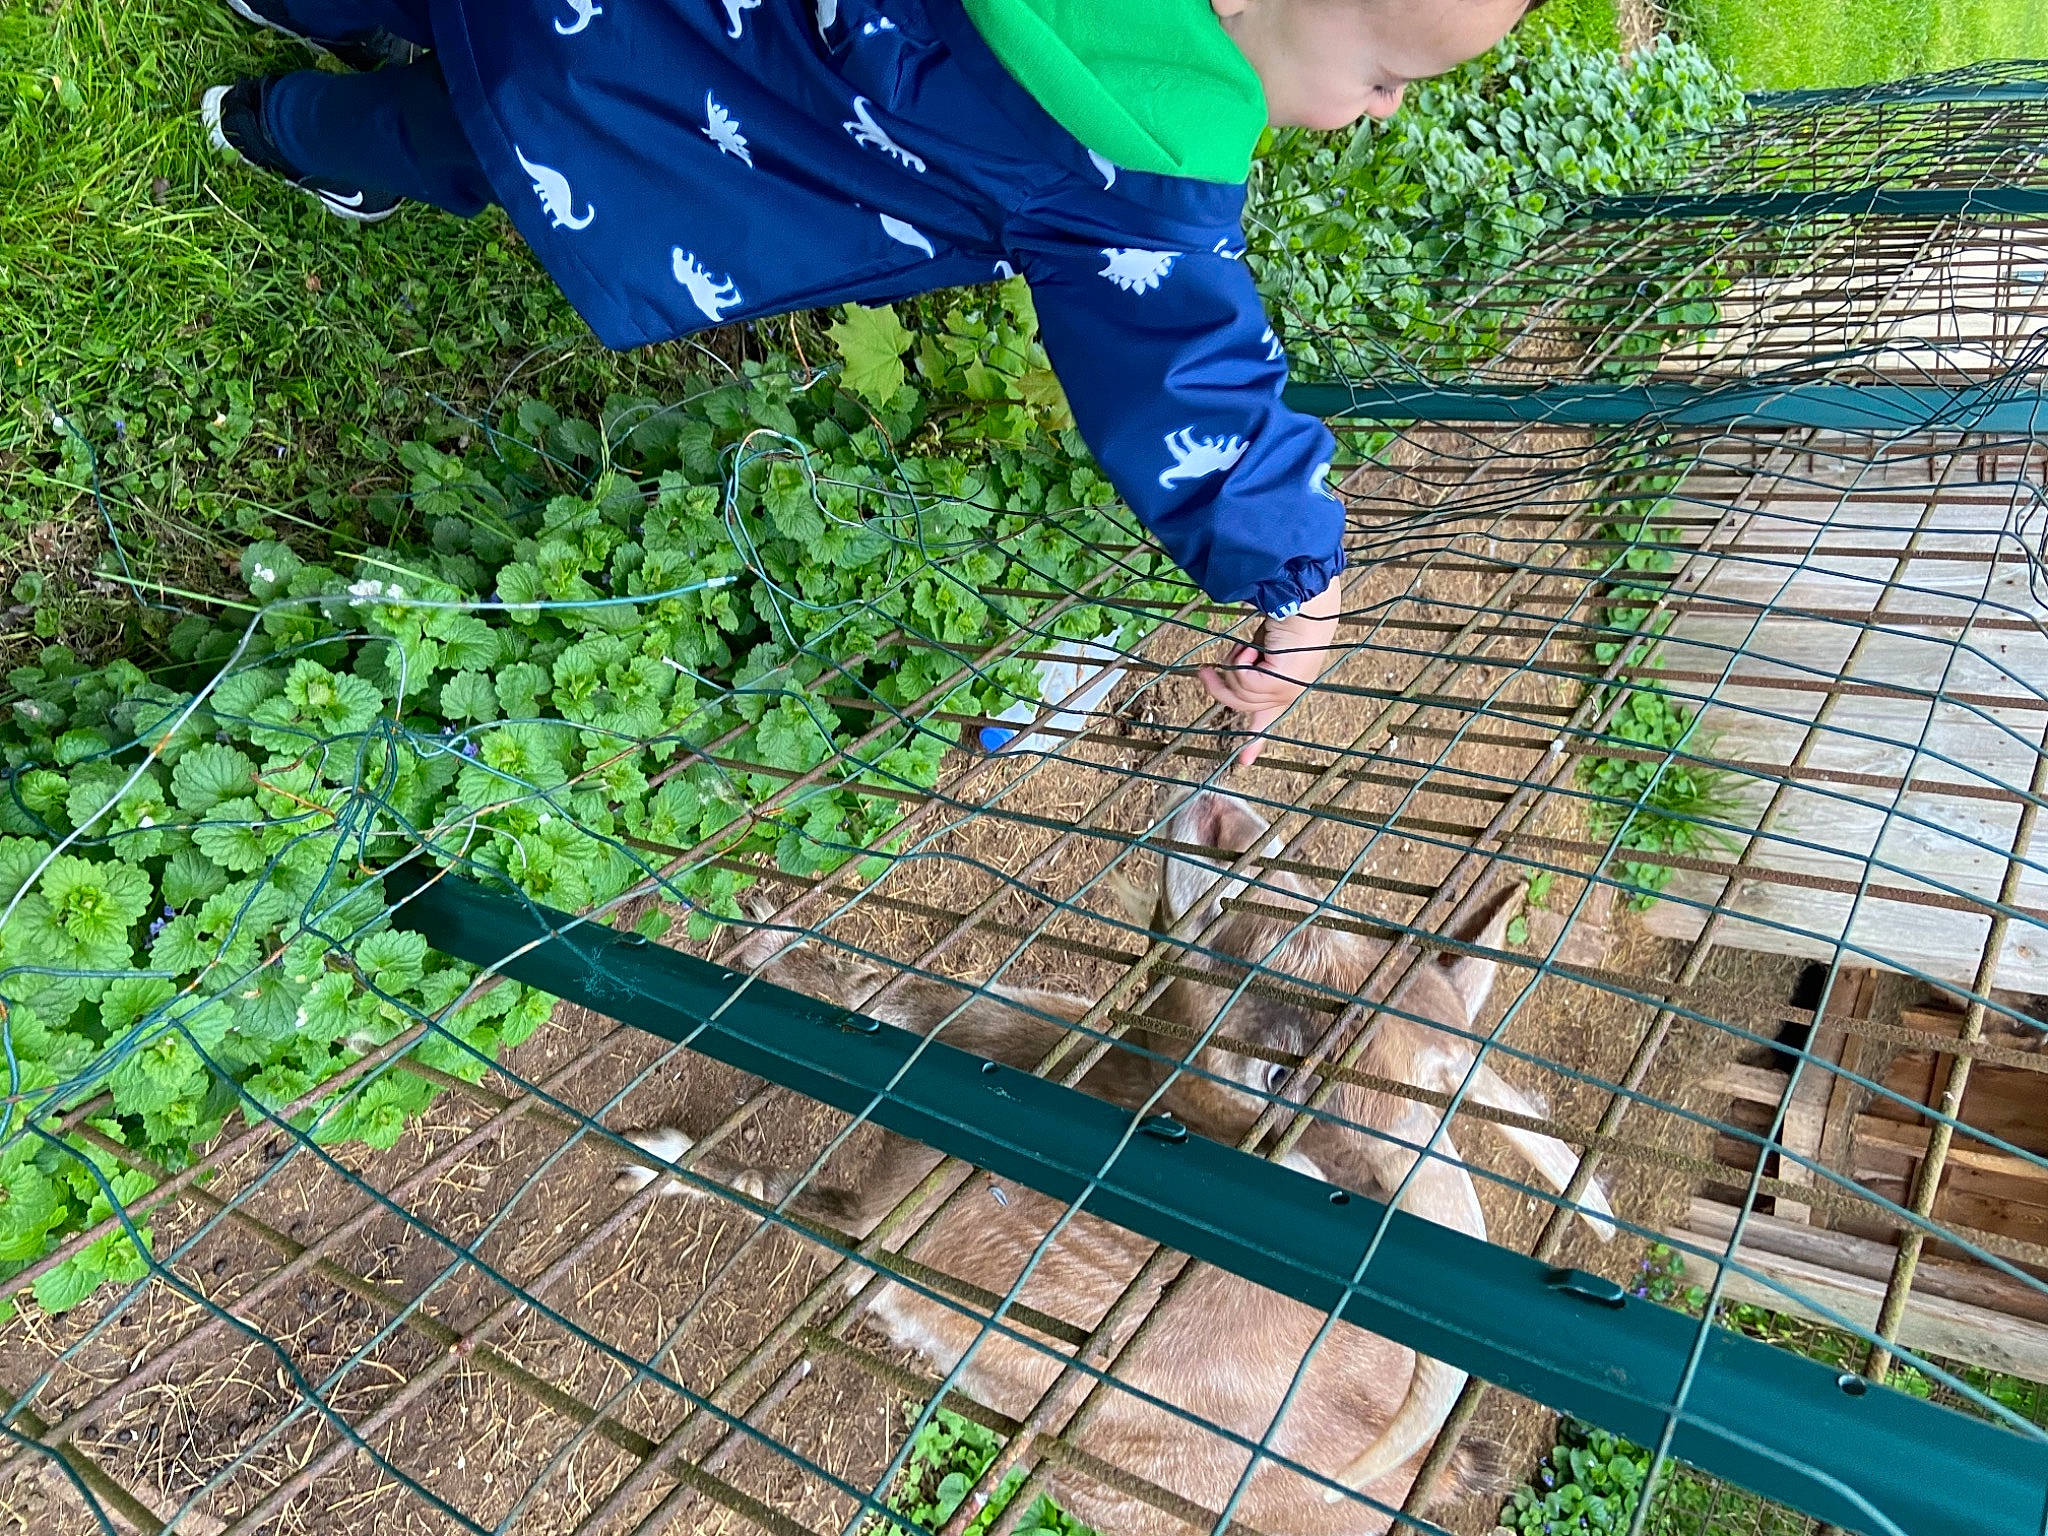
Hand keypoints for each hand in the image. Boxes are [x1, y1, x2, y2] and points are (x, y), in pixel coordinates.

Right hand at [1197, 580, 1341, 766]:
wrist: (1303, 605)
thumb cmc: (1285, 620)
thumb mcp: (1259, 648)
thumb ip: (1247, 668)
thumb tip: (1220, 672)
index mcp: (1285, 687)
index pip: (1267, 719)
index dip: (1255, 741)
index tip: (1245, 762)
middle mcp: (1286, 694)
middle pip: (1238, 704)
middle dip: (1219, 686)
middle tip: (1203, 670)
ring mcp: (1285, 692)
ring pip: (1238, 692)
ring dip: (1233, 666)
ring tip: (1248, 649)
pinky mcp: (1279, 684)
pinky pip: (1242, 680)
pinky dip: (1241, 661)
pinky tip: (1256, 649)